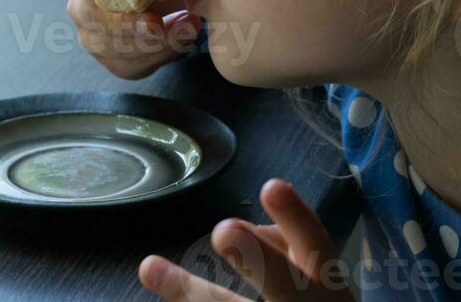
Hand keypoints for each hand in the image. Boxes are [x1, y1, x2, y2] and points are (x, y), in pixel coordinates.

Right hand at [61, 0, 204, 79]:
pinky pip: (132, 65)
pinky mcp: (116, 62)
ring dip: (149, 42)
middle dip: (122, 23)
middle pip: (89, 17)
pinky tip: (183, 37)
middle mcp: (85, 6)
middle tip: (155, 24)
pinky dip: (160, 54)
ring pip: (110, 47)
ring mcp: (96, 37)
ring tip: (184, 26)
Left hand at [138, 179, 354, 300]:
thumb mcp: (316, 274)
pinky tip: (152, 279)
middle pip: (282, 285)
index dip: (296, 218)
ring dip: (189, 291)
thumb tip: (246, 226)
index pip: (314, 244)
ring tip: (151, 267)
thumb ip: (284, 243)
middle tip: (223, 230)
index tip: (272, 185)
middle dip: (253, 258)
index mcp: (323, 283)